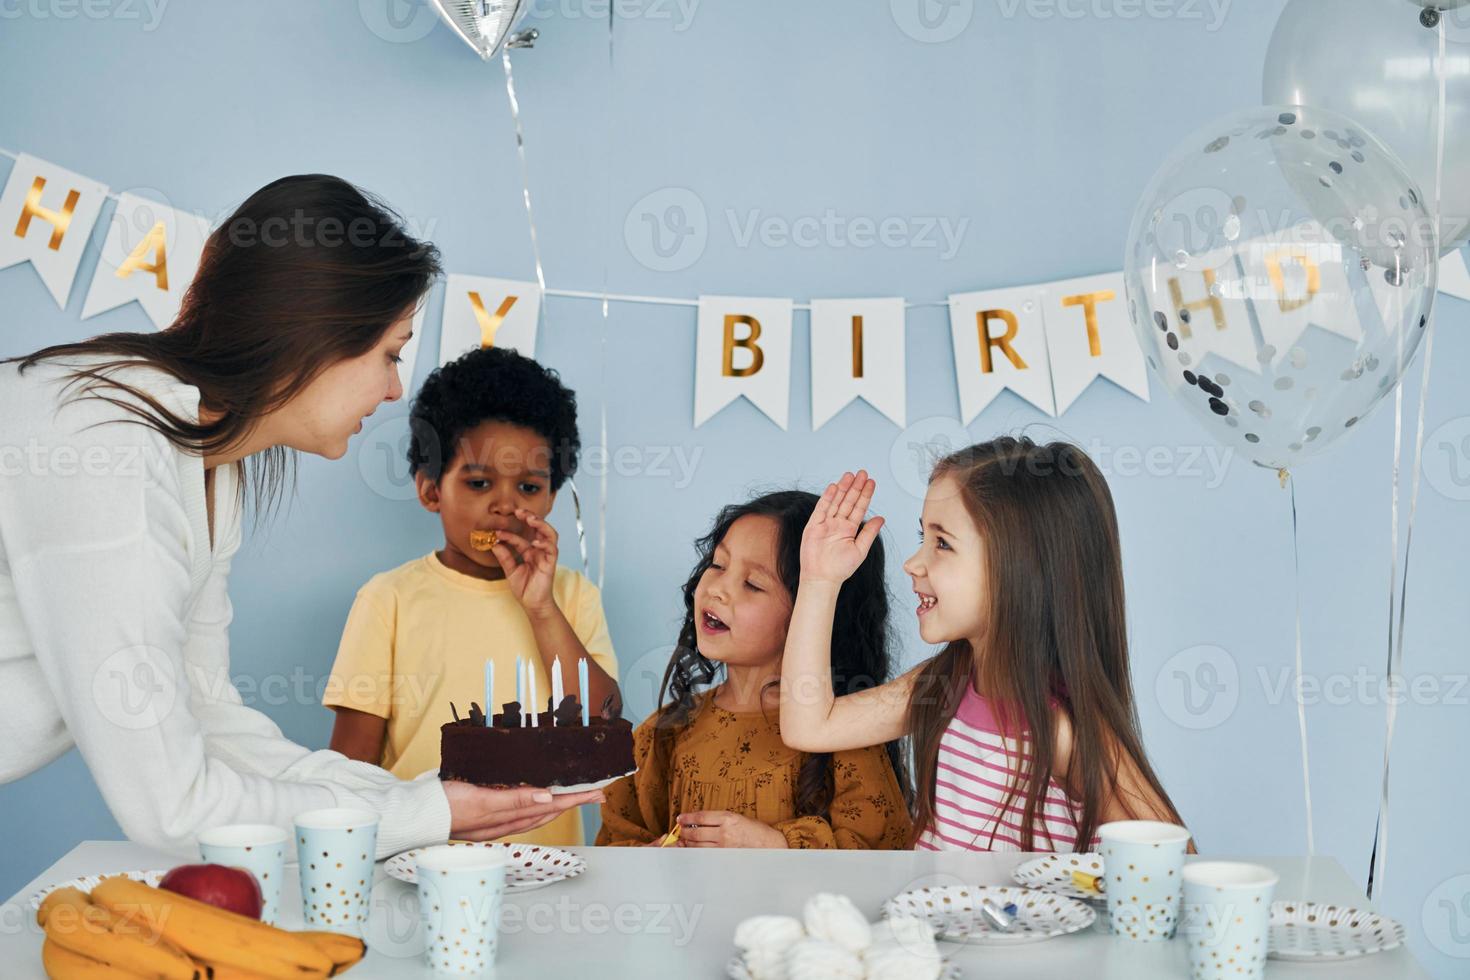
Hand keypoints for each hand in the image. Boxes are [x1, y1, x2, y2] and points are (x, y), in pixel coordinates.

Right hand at [443, 780, 603, 840]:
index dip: (574, 799)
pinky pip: (519, 810)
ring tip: (575, 796)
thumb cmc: (445, 806)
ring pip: (535, 812)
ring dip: (557, 803)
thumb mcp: (481, 800)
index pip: (551, 807)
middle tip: (595, 793)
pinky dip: (534, 803)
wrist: (416, 815)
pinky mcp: (485, 814)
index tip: (596, 793)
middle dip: (572, 801)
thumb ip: (514, 799)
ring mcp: (495, 820)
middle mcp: (505, 821)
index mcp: (508, 818)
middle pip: (548, 810)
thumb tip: (547, 797)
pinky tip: (536, 799)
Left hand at [490, 509, 558, 616]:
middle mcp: (539, 551)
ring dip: (541, 524)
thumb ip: (504, 557)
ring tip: (530, 518)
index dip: (509, 533)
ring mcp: (546, 556)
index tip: (496, 533)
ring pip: (550, 534)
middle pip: (539, 528)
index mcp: (530, 552)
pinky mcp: (551, 563)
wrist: (533, 605)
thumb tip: (494, 543)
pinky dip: (545, 543)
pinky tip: (535, 542)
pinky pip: (552, 549)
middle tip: (518, 511)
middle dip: (530, 517)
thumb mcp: (510, 571)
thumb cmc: (525, 589)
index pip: (520, 538)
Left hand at [675, 811, 787, 847]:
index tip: (680, 818)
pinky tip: (694, 850)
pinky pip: (706, 855)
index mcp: (728, 818)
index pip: (701, 817)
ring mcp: (724, 847)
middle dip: (684, 831)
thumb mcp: (737, 818)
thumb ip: (719, 819)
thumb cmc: (755, 830)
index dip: (688, 818)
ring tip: (684, 840)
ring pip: (698, 845)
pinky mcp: (725, 858)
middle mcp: (725, 832)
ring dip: (688, 842)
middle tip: (680, 830)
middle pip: (696, 832)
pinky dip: (697, 852)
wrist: (770, 845)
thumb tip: (699, 821)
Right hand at [799, 470, 884, 585]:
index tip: (871, 482)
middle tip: (863, 473)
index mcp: (850, 530)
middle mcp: (838, 524)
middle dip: (855, 487)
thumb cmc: (840, 569)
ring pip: (836, 502)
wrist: (822, 578)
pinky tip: (834, 487)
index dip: (865, 495)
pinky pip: (822, 508)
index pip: (859, 508)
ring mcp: (826, 524)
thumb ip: (870, 533)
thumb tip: (881, 518)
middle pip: (848, 501)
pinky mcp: (814, 526)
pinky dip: (828, 498)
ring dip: (843, 488)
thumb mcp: (860, 550)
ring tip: (850, 475)